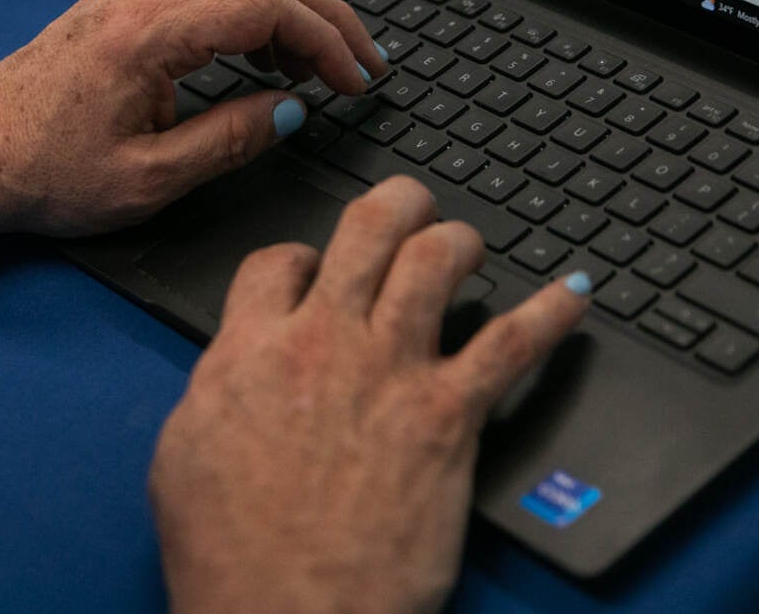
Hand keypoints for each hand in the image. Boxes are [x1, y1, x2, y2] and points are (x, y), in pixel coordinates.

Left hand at [0, 0, 387, 239]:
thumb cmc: (43, 173)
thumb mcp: (147, 179)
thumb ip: (229, 141)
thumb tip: (292, 110)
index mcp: (148, 31)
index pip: (268, 5)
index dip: (327, 41)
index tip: (356, 82)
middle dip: (327, 12)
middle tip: (364, 61)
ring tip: (316, 61)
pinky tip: (262, 49)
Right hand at [148, 176, 590, 613]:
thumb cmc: (229, 555)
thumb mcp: (184, 452)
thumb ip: (218, 388)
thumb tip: (236, 367)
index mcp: (250, 349)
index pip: (278, 260)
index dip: (300, 256)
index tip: (313, 270)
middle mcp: (324, 341)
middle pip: (367, 228)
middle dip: (396, 203)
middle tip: (410, 207)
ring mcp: (391, 373)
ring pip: (436, 259)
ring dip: (458, 240)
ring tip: (468, 245)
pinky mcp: (448, 417)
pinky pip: (514, 343)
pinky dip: (551, 312)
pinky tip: (575, 293)